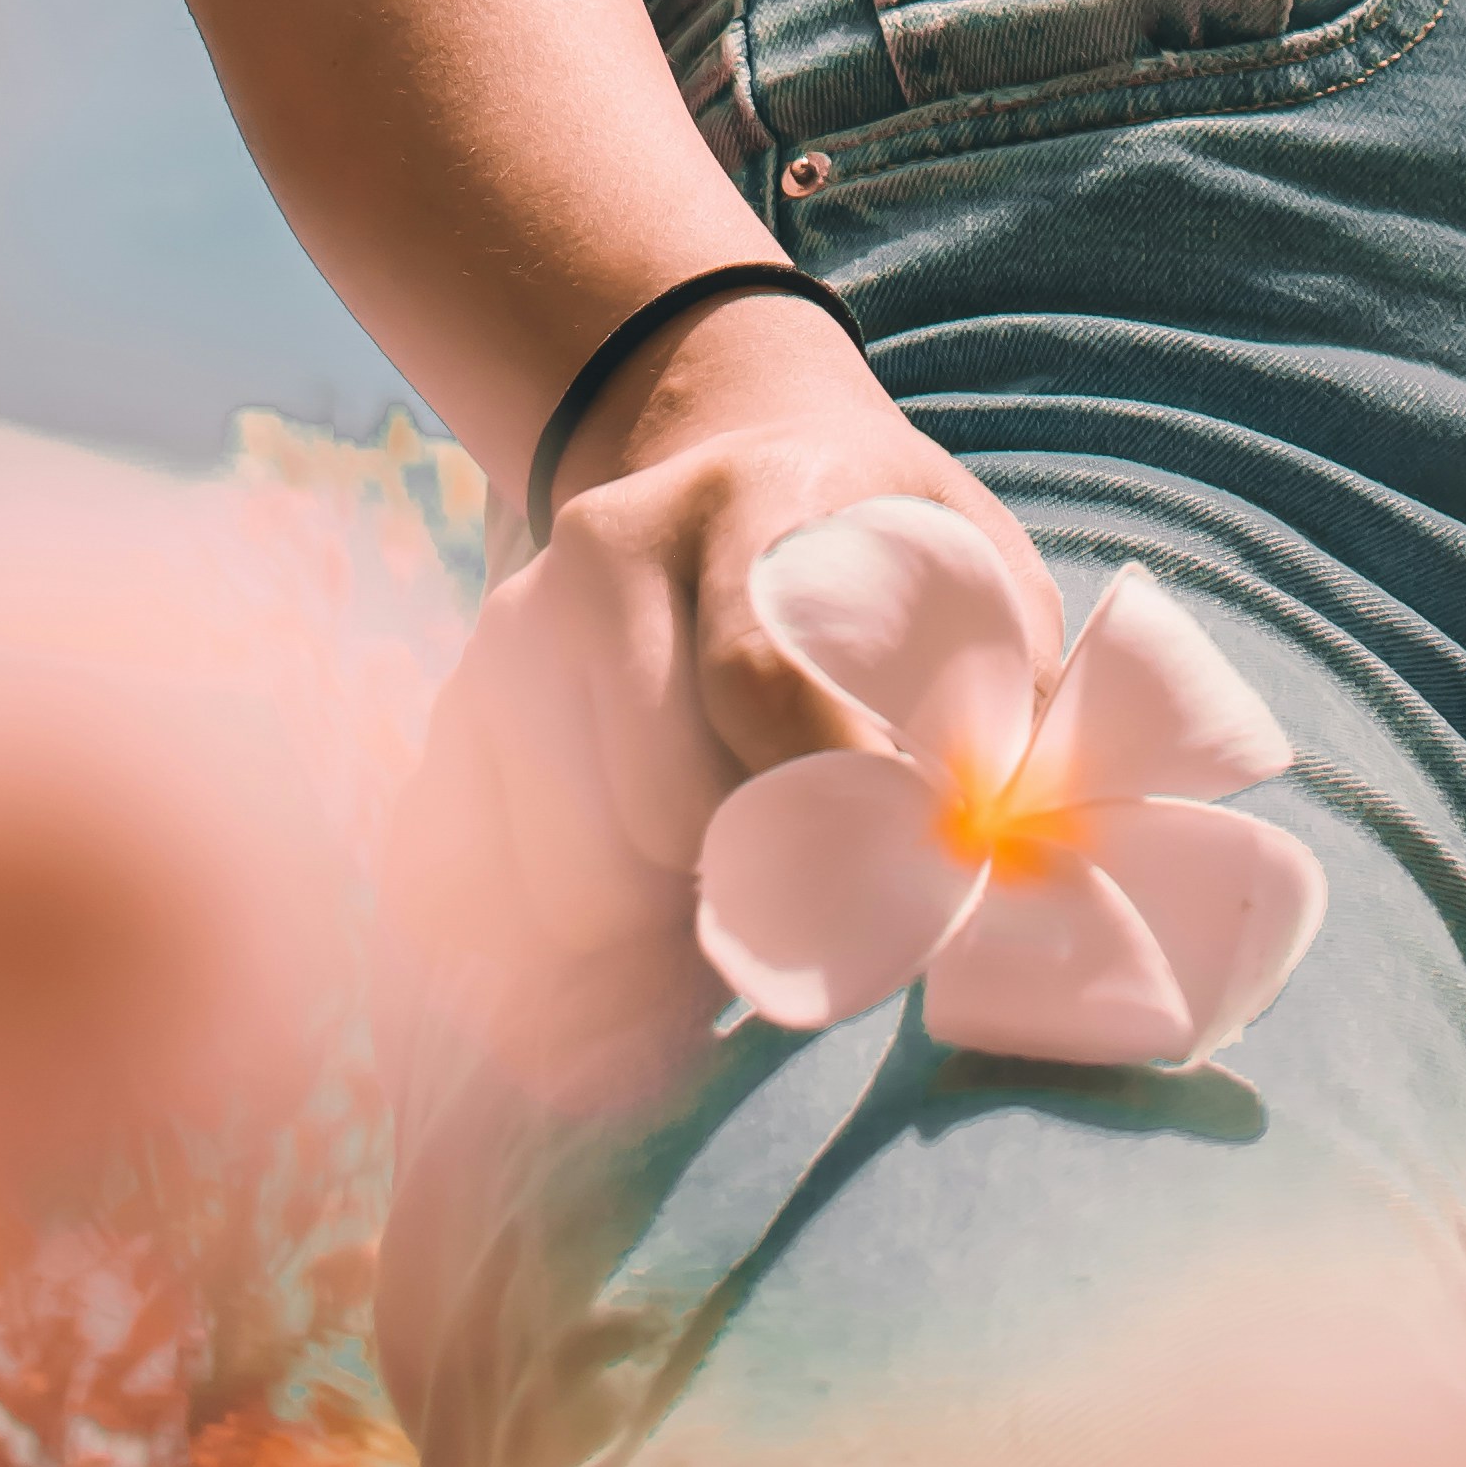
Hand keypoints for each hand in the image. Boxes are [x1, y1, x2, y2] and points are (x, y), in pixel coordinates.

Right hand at [382, 287, 1061, 1116]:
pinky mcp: (450, 725)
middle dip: (746, 922)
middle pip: (650, 809)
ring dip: (650, 978)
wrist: (725, 454)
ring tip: (731, 989)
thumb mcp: (973, 576)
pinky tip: (628, 1012)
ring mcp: (508, 637)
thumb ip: (1008, 707)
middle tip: (825, 968)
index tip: (902, 909)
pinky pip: (456, 900)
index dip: (832, 824)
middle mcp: (607, 555)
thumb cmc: (884, 561)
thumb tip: (1015, 870)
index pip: (761, 684)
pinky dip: (540, 995)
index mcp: (752, 501)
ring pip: (557, 883)